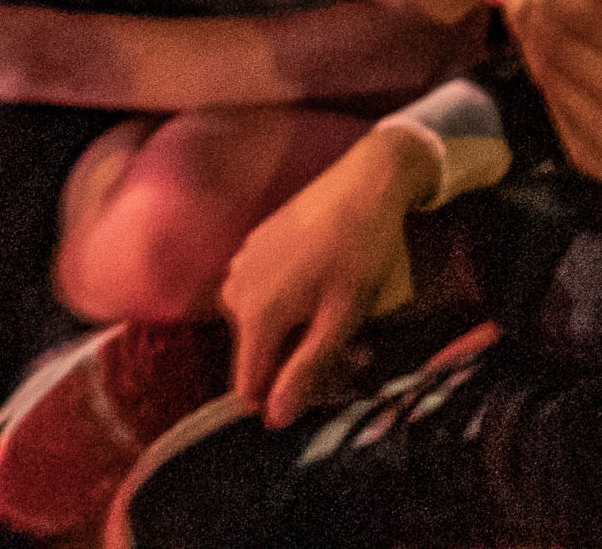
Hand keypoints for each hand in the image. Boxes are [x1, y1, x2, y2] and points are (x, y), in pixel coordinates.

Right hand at [223, 129, 420, 424]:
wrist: (367, 180)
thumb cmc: (360, 249)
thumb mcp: (342, 316)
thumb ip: (306, 369)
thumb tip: (274, 421)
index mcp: (254, 316)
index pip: (248, 387)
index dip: (286, 397)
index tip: (330, 382)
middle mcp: (234, 293)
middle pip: (260, 356)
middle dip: (302, 362)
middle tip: (358, 351)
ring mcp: (240, 266)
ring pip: (264, 325)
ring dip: (300, 332)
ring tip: (348, 318)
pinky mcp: (253, 247)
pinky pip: (264, 294)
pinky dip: (293, 302)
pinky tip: (327, 287)